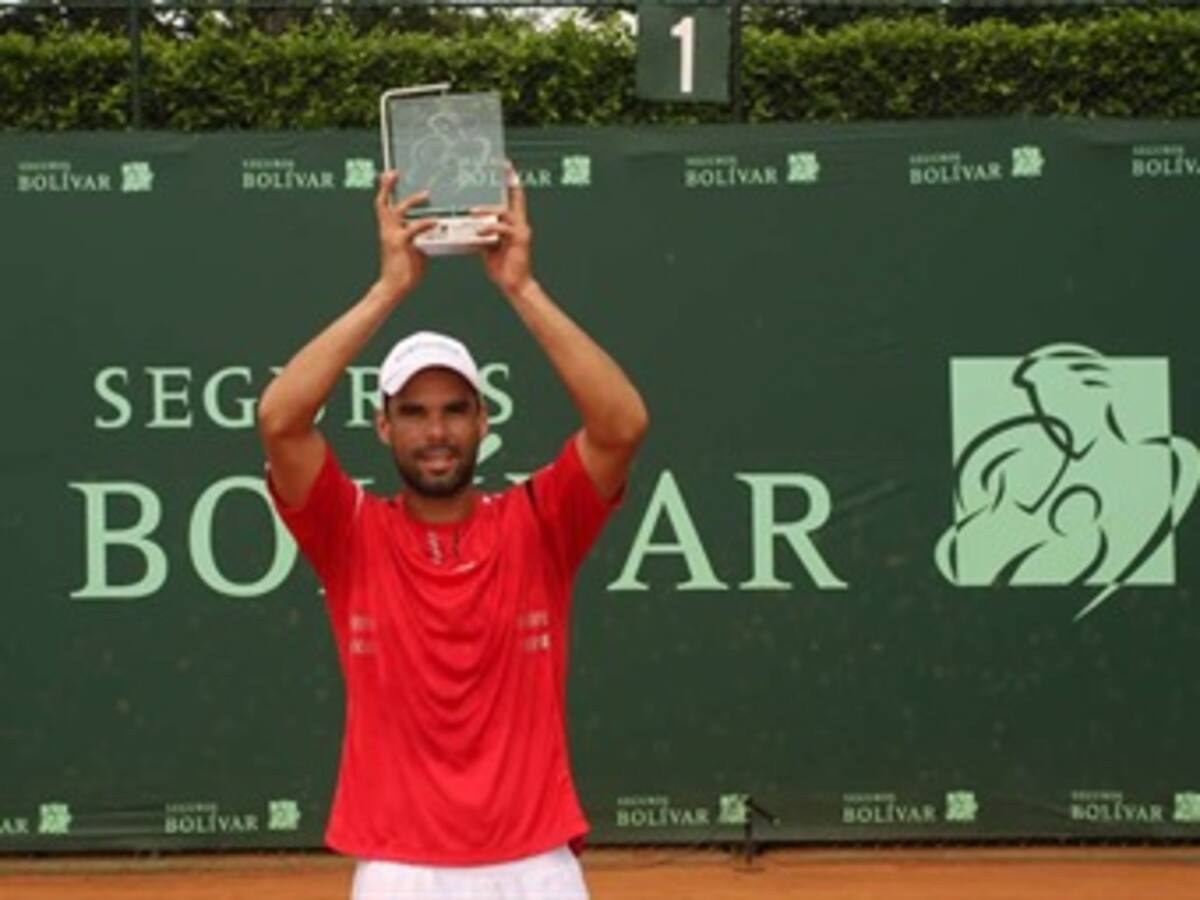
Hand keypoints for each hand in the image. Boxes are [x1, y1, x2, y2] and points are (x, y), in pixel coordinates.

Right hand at [375, 171, 436, 300]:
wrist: (393, 287)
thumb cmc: (403, 269)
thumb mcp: (413, 248)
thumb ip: (420, 236)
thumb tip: (434, 230)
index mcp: (388, 229)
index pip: (383, 205)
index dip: (385, 189)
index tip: (388, 174)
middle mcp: (387, 230)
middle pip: (383, 203)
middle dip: (387, 186)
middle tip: (396, 173)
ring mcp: (392, 236)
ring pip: (398, 211)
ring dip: (412, 200)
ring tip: (426, 195)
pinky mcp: (401, 244)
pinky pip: (413, 228)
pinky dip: (425, 222)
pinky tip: (436, 221)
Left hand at [476, 164, 533, 296]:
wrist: (515, 286)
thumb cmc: (503, 269)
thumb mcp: (489, 247)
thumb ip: (483, 233)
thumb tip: (470, 226)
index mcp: (514, 224)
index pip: (514, 198)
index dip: (511, 181)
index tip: (505, 166)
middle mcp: (521, 224)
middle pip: (516, 196)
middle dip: (509, 181)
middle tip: (502, 166)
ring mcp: (521, 231)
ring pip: (504, 212)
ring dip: (486, 211)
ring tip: (472, 213)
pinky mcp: (519, 240)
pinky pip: (502, 228)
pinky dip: (488, 228)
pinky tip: (478, 232)